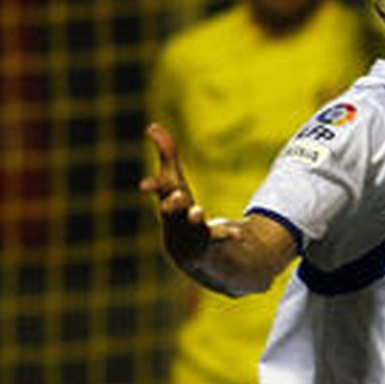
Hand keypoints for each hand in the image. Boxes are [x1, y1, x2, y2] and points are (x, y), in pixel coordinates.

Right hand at [140, 123, 233, 268]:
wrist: (196, 257)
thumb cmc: (181, 215)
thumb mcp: (176, 185)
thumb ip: (167, 157)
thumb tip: (152, 126)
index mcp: (168, 205)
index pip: (160, 193)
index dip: (154, 187)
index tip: (144, 186)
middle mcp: (176, 224)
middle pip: (173, 212)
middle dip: (173, 204)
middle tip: (177, 197)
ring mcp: (192, 239)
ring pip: (193, 229)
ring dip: (195, 220)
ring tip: (198, 213)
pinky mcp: (211, 249)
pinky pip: (219, 243)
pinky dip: (228, 237)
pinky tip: (240, 234)